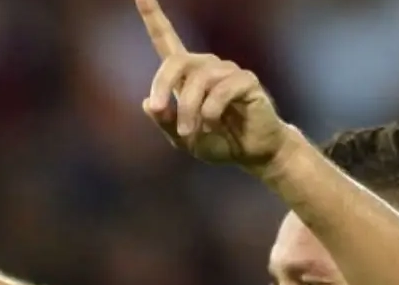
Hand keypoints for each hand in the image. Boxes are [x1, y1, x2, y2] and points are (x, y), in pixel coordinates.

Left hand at [136, 0, 292, 166]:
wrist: (251, 154)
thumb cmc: (219, 142)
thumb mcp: (182, 139)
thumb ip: (164, 123)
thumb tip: (147, 103)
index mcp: (187, 76)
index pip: (166, 39)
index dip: (153, 16)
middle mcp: (206, 67)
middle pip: (176, 61)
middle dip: (163, 85)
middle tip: (159, 110)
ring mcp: (227, 71)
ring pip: (199, 80)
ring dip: (189, 109)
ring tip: (191, 132)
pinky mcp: (246, 81)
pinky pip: (221, 89)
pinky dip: (211, 110)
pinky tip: (212, 125)